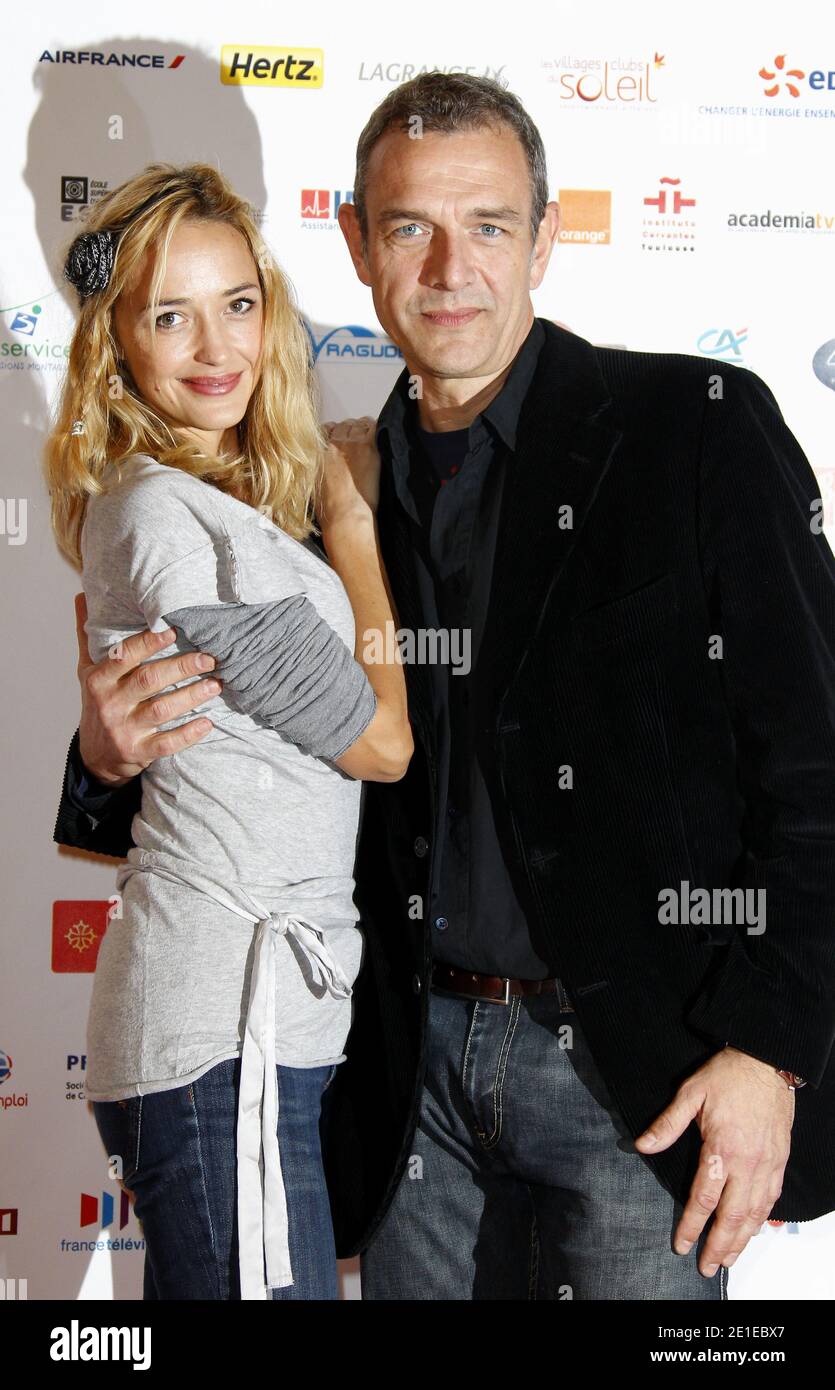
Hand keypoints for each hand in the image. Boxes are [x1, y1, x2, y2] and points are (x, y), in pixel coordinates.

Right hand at [74, 592, 220, 785]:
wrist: (95, 756)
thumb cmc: (98, 705)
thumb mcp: (87, 672)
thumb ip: (88, 636)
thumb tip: (83, 595)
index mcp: (99, 679)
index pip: (125, 656)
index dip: (148, 643)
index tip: (173, 629)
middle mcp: (111, 703)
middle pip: (149, 680)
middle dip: (181, 667)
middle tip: (209, 658)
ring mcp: (124, 730)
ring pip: (162, 710)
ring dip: (191, 696)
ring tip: (216, 685)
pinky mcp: (138, 752)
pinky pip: (167, 744)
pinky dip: (188, 734)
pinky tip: (208, 723)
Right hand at [319, 416, 380, 528]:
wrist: (346, 515)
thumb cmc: (330, 509)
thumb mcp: (313, 485)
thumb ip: (317, 467)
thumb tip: (323, 464)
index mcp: (315, 451)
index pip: (324, 430)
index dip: (332, 434)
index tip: (338, 440)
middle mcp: (331, 443)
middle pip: (342, 426)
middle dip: (348, 432)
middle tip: (355, 443)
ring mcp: (350, 442)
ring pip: (357, 424)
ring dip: (361, 430)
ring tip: (366, 441)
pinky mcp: (368, 446)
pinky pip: (373, 426)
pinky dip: (374, 429)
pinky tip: (377, 438)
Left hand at [634, 1045, 794, 1276]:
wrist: (767, 1061)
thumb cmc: (728, 1075)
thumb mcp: (690, 1093)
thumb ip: (667, 1124)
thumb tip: (641, 1145)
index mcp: (722, 1149)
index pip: (703, 1199)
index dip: (691, 1226)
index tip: (681, 1244)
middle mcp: (747, 1163)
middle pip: (732, 1216)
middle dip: (718, 1246)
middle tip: (707, 1268)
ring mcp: (767, 1164)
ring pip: (754, 1214)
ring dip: (741, 1240)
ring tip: (729, 1259)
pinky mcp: (779, 1161)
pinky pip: (770, 1199)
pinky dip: (760, 1220)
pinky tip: (752, 1230)